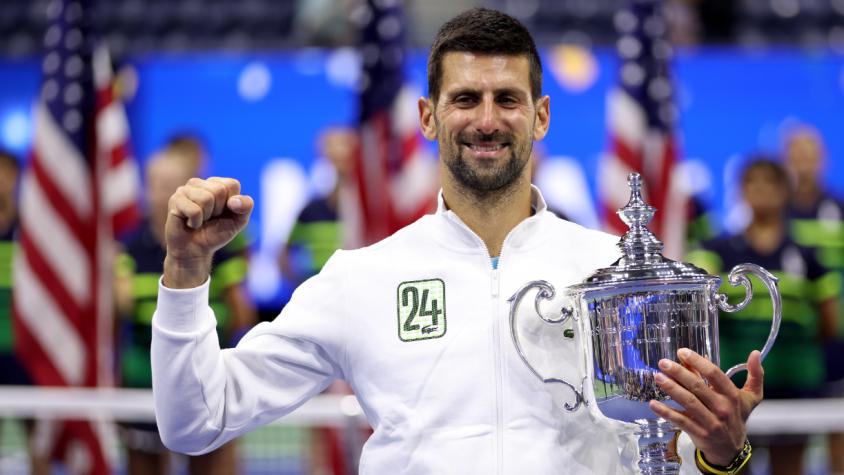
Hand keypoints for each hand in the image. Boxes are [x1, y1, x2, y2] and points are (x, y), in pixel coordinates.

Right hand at [163, 177, 253, 288]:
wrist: (195, 250)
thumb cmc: (216, 233)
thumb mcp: (239, 220)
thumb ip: (246, 206)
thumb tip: (234, 201)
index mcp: (216, 183)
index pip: (232, 184)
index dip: (232, 204)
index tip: (223, 213)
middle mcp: (199, 183)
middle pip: (219, 190)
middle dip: (218, 210)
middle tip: (209, 218)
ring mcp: (185, 189)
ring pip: (206, 199)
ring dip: (206, 216)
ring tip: (199, 220)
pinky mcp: (175, 200)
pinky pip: (194, 210)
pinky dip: (195, 222)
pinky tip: (189, 223)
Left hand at [649, 348, 763, 465]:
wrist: (732, 449)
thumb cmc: (738, 416)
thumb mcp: (751, 397)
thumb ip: (755, 374)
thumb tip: (755, 353)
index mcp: (732, 396)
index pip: (715, 374)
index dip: (698, 361)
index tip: (682, 352)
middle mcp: (722, 408)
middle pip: (698, 387)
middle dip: (679, 373)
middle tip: (663, 362)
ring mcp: (711, 422)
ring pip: (688, 402)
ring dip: (671, 389)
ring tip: (658, 377)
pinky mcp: (699, 433)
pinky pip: (680, 421)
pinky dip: (666, 412)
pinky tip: (653, 404)